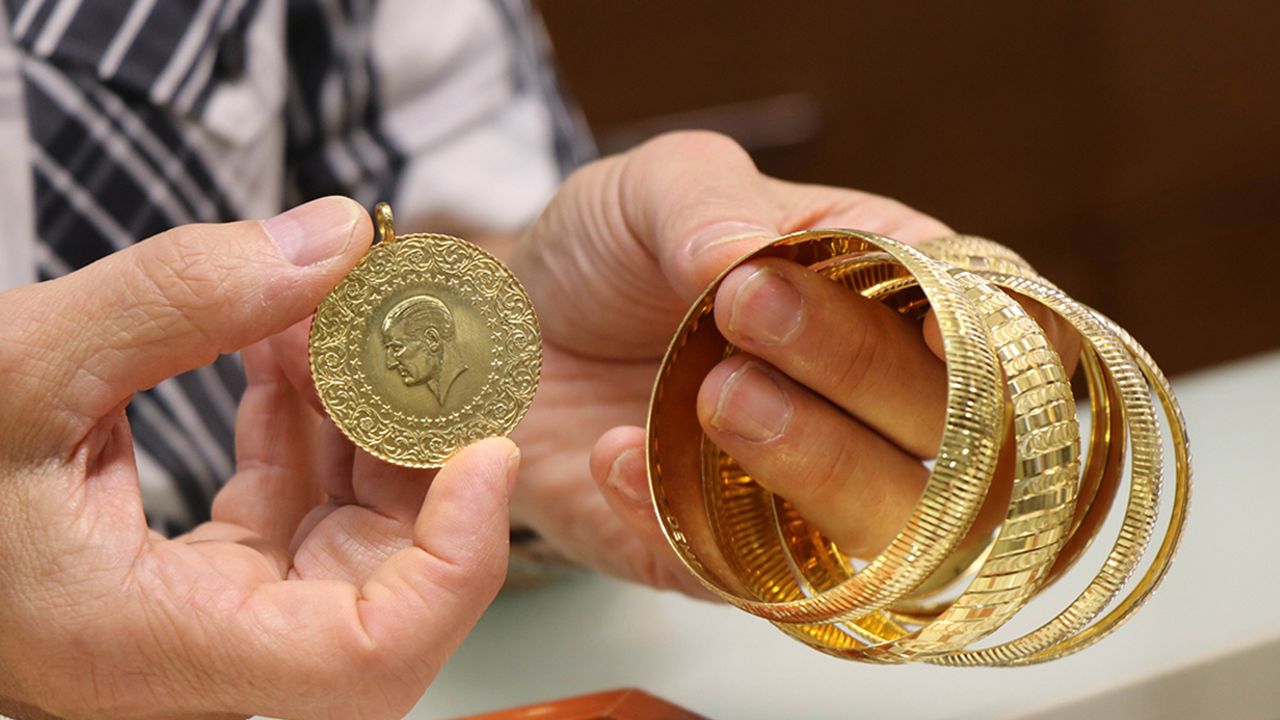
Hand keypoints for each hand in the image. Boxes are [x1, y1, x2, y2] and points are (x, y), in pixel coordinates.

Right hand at [0, 198, 519, 719]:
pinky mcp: (201, 572)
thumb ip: (183, 298)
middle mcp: (198, 651)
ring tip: (345, 314)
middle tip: (424, 340)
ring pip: (349, 537)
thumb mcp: (23, 365)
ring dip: (365, 420)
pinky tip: (292, 341)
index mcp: (153, 646)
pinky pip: (296, 505)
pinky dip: (309, 422)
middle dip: (420, 454)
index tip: (485, 448)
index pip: (369, 659)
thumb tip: (338, 238)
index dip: (458, 561)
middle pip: (386, 586)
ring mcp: (206, 613)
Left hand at [506, 131, 1076, 592]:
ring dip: (813, 463)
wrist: (505, 333)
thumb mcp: (653, 185)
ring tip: (714, 395)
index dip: (988, 342)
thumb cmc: (609, 250)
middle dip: (858, 372)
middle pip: (948, 430)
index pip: (993, 330)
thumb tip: (752, 256)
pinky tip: (619, 455)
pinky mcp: (729, 559)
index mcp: (891, 294)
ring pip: (882, 527)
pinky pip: (744, 575)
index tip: (931, 328)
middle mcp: (873, 407)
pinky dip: (684, 519)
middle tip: (746, 310)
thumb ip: (707, 203)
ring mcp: (809, 493)